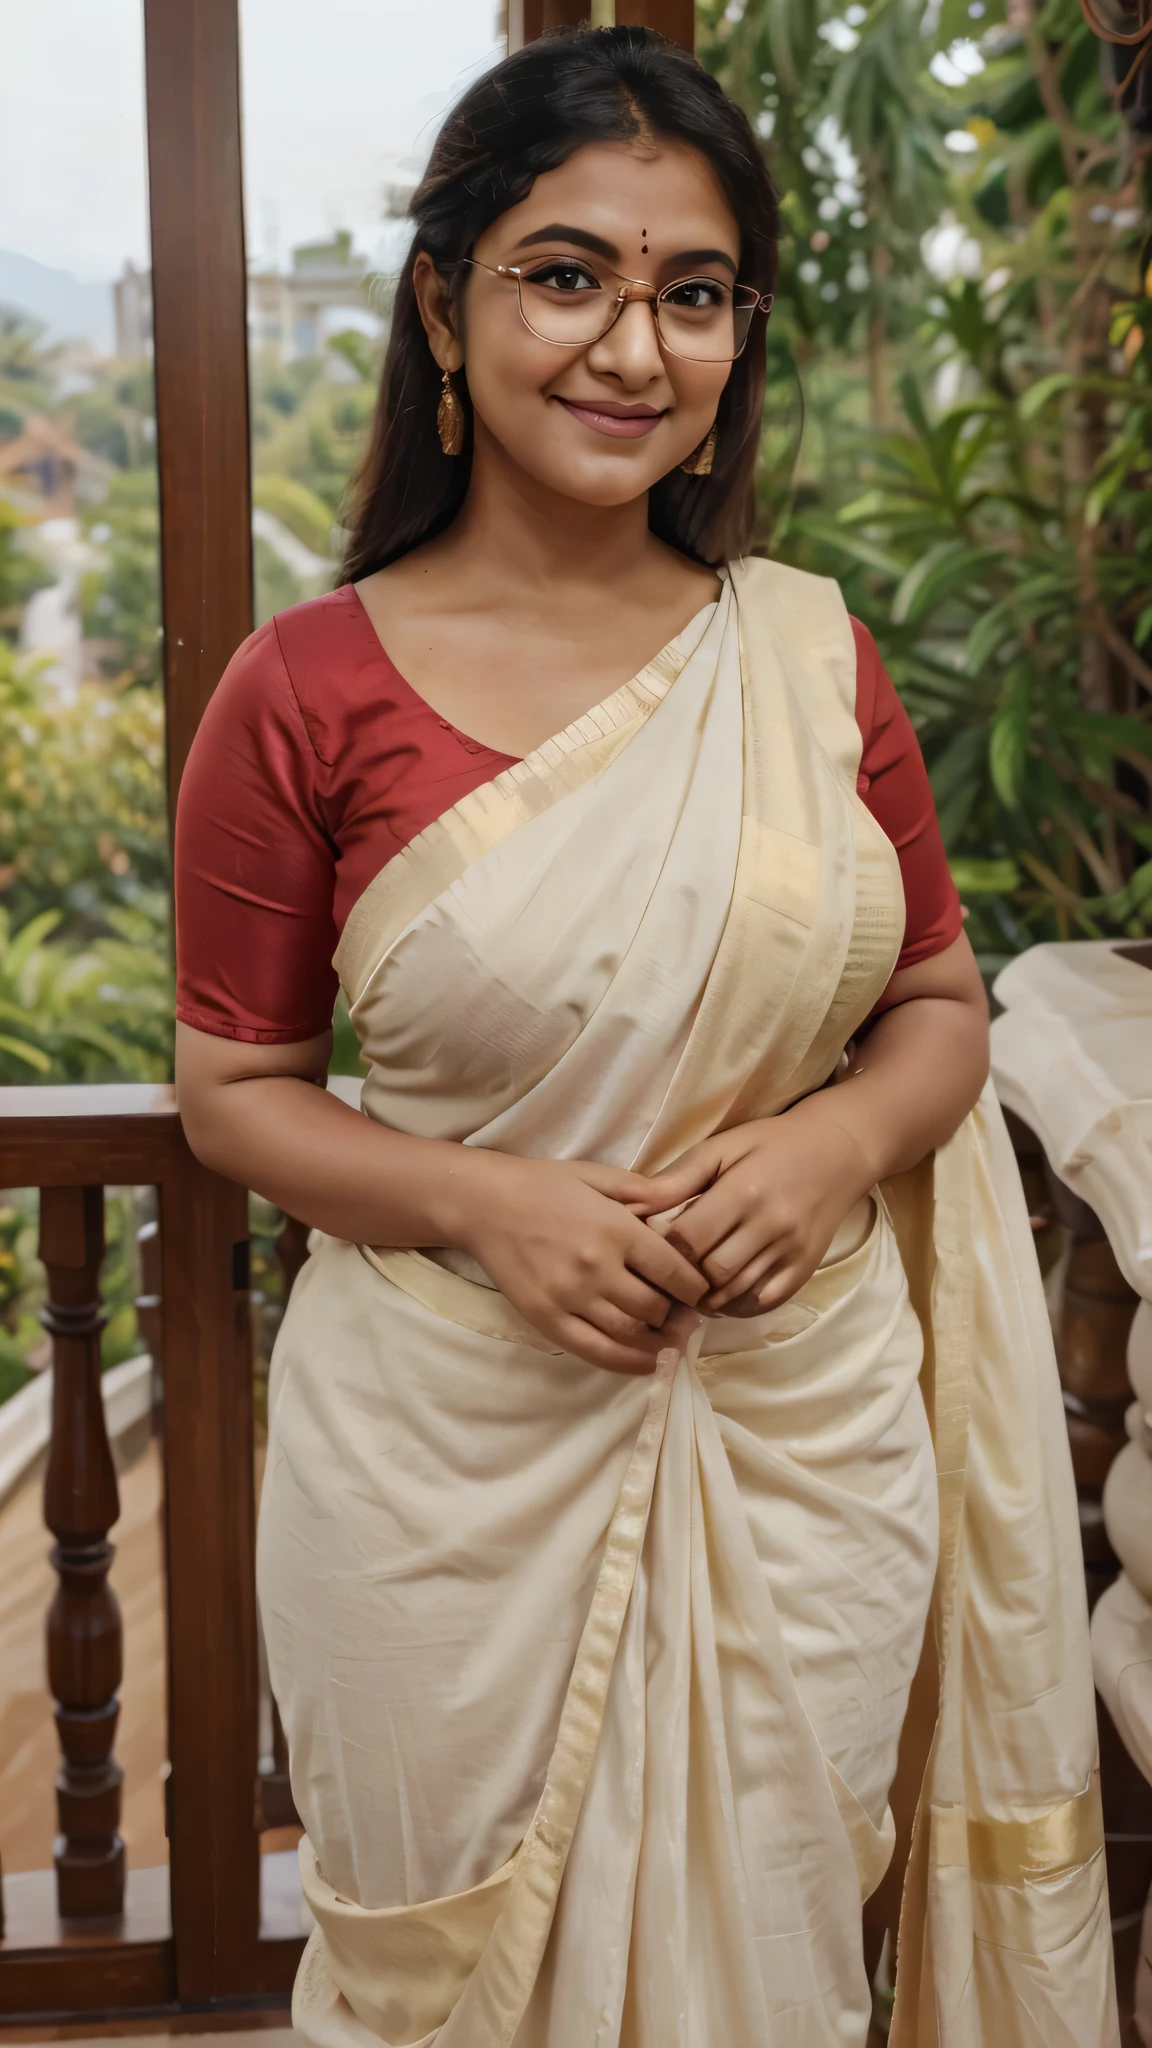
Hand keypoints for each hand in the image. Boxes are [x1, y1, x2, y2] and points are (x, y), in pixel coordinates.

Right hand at [454, 1153, 707, 1374]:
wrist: (484, 1204)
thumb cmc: (544, 1185)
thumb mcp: (597, 1175)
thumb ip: (643, 1191)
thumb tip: (684, 1205)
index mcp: (615, 1228)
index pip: (673, 1270)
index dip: (695, 1287)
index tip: (700, 1292)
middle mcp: (596, 1266)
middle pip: (655, 1307)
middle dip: (678, 1316)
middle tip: (687, 1317)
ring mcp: (570, 1297)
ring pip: (629, 1334)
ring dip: (658, 1342)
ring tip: (671, 1340)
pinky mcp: (547, 1318)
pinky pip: (595, 1351)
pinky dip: (627, 1362)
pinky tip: (646, 1361)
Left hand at [635, 1102, 874, 1315]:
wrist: (838, 1151)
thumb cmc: (770, 1144)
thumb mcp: (722, 1147)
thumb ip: (678, 1178)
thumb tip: (633, 1206)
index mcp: (744, 1191)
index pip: (689, 1239)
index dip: (662, 1249)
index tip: (651, 1246)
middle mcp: (770, 1225)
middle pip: (709, 1272)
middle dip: (681, 1277)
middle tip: (665, 1273)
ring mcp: (791, 1251)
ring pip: (734, 1293)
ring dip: (705, 1295)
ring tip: (688, 1284)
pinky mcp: (805, 1269)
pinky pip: (763, 1302)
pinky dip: (735, 1304)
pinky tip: (721, 1291)